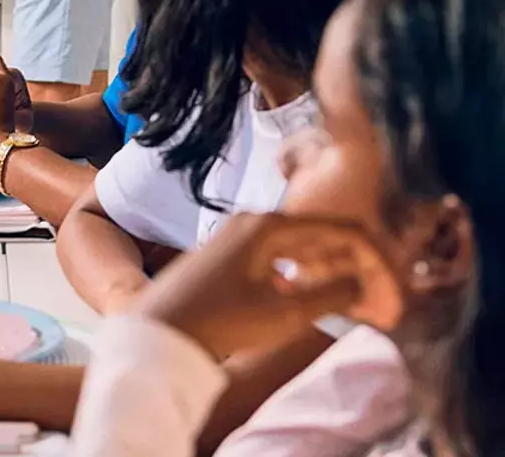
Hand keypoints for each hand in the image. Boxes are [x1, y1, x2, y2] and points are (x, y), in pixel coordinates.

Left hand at [135, 212, 404, 360]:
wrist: (157, 333)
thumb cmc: (219, 321)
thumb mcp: (285, 314)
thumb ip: (332, 294)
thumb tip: (363, 282)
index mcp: (269, 225)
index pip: (342, 230)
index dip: (376, 260)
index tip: (396, 291)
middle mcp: (253, 221)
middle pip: (322, 235)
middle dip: (357, 266)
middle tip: (383, 303)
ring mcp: (237, 236)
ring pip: (300, 247)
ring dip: (331, 271)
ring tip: (356, 302)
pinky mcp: (227, 255)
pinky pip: (278, 256)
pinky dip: (303, 274)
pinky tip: (311, 296)